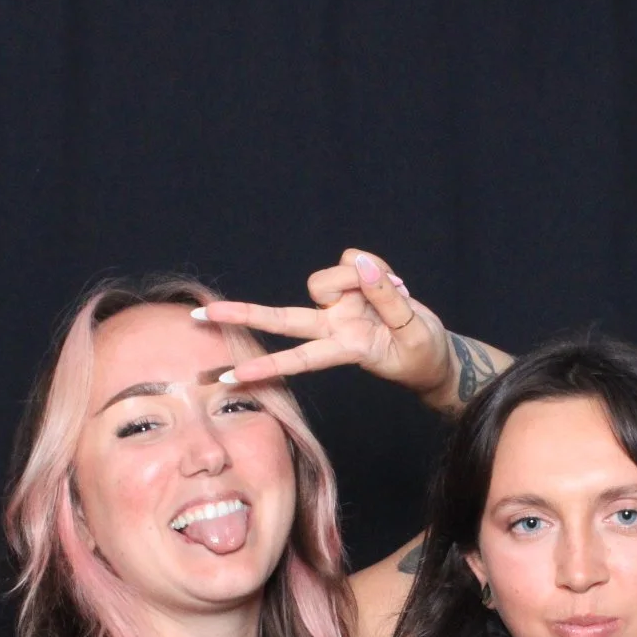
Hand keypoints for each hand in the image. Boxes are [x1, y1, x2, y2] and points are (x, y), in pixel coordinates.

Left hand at [195, 248, 455, 401]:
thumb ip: (387, 298)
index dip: (268, 366)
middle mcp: (332, 326)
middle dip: (242, 315)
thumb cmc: (421, 353)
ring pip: (328, 277)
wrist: (435, 353)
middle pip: (281, 318)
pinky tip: (394, 283)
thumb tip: (363, 264)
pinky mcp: (352, 286)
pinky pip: (353, 260)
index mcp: (345, 349)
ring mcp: (340, 305)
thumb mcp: (412, 332)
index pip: (299, 358)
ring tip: (397, 290)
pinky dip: (375, 267)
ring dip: (359, 276)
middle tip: (201, 314)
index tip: (234, 376)